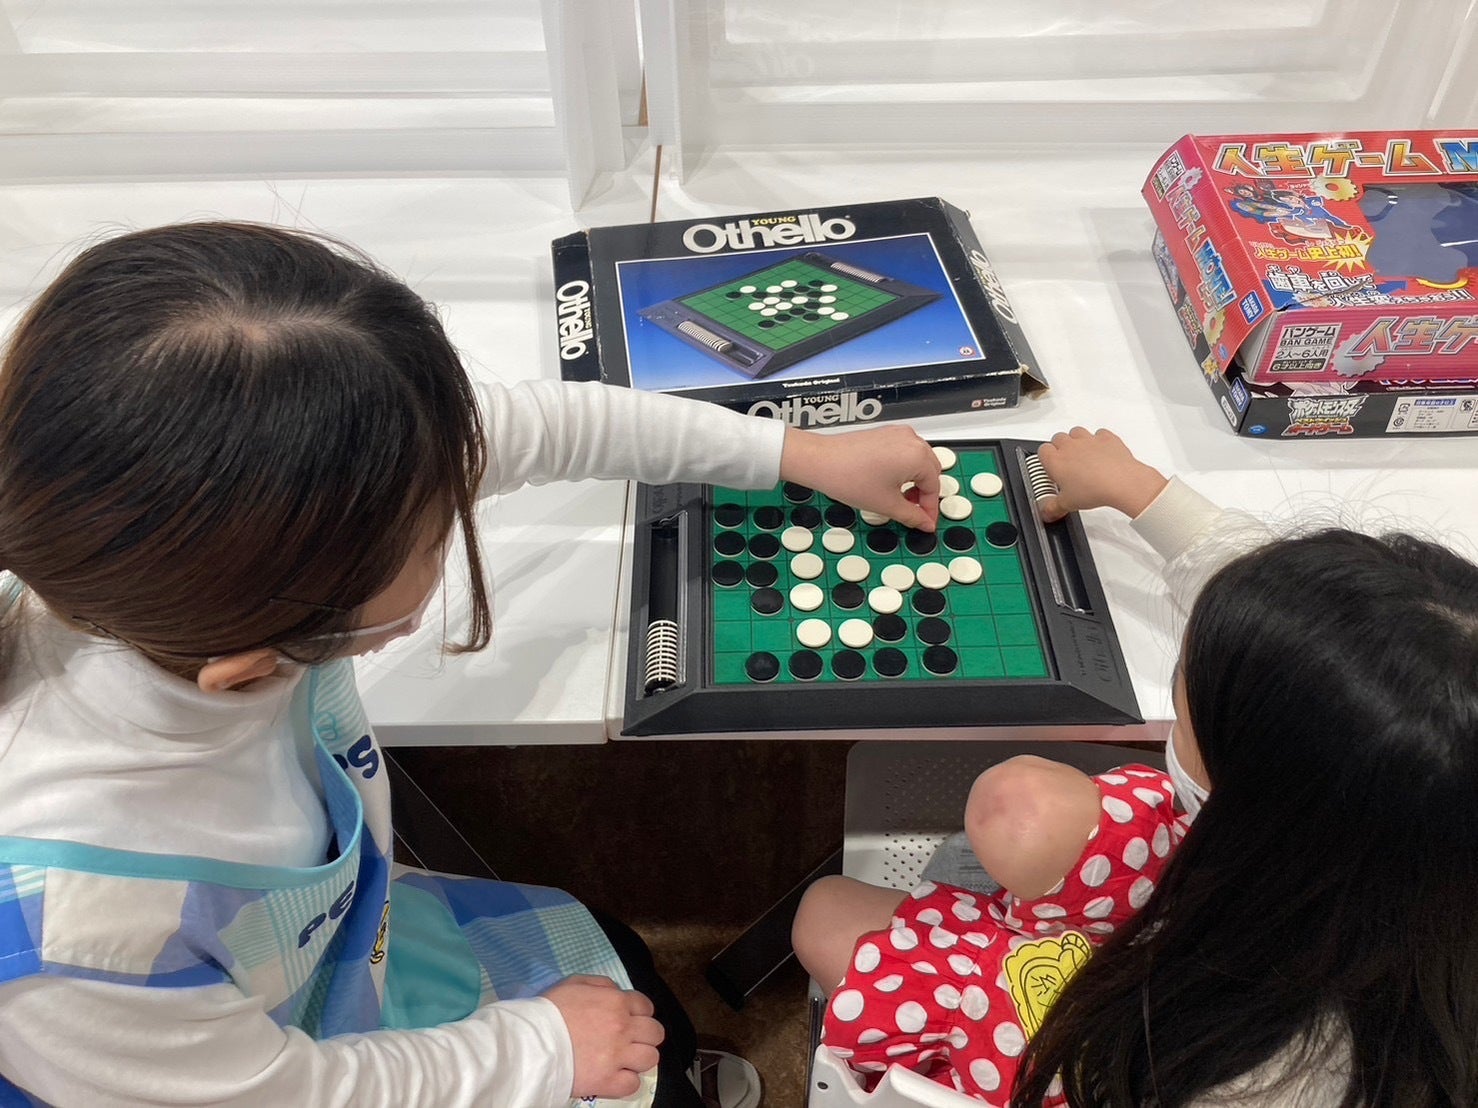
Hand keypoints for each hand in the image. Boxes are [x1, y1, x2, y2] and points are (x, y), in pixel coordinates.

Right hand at [543, 975, 663, 1099]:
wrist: (531, 1041)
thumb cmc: (549, 1009)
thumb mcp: (574, 982)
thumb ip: (602, 984)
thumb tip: (617, 991)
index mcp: (617, 1002)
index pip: (646, 1007)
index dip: (639, 1013)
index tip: (629, 1020)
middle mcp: (623, 1028)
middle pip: (655, 1033)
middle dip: (645, 1035)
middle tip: (629, 1040)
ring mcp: (618, 1056)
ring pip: (650, 1058)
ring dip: (639, 1058)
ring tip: (624, 1060)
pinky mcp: (608, 1081)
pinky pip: (633, 1084)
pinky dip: (626, 1081)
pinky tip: (615, 1076)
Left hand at [781, 424, 941, 531]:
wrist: (820, 461)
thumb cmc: (849, 477)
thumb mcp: (886, 505)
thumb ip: (912, 516)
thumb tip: (925, 523)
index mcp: (917, 456)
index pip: (933, 487)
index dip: (929, 509)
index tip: (925, 522)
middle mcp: (912, 440)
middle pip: (930, 470)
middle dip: (924, 493)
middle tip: (914, 512)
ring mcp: (899, 434)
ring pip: (919, 460)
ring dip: (915, 480)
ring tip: (900, 498)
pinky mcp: (886, 433)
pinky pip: (905, 451)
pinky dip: (905, 468)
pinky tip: (890, 482)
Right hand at [1034, 427, 1167, 521]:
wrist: (1121, 482)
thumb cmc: (1093, 489)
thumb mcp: (1068, 504)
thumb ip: (1053, 508)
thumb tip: (1047, 513)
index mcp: (1056, 460)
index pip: (1042, 451)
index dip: (1046, 458)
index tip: (1051, 468)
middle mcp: (1070, 446)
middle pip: (1058, 438)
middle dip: (1060, 448)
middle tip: (1066, 464)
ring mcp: (1088, 440)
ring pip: (1076, 432)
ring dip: (1077, 440)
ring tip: (1082, 455)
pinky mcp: (1107, 438)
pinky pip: (1100, 433)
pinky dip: (1099, 440)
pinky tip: (1101, 451)